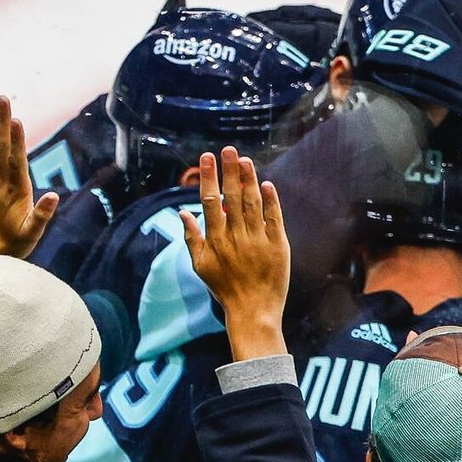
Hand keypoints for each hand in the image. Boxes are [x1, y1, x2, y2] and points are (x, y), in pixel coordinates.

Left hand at [0, 97, 59, 261]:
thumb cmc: (11, 245)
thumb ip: (42, 216)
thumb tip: (54, 196)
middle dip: (2, 122)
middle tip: (3, 98)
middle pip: (0, 147)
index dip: (16, 140)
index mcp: (15, 192)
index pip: (15, 161)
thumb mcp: (31, 236)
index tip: (16, 120)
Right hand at [179, 147, 288, 361]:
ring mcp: (258, 240)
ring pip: (253, 204)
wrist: (254, 311)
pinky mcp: (277, 246)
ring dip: (249, 180)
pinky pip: (274, 219)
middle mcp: (236, 237)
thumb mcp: (201, 266)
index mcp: (216, 240)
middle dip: (229, 171)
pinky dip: (271, 201)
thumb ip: (192, 239)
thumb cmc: (225, 289)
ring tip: (245, 160)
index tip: (207, 157)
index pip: (210, 201)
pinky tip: (267, 184)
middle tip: (228, 149)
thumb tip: (183, 213)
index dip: (209, 177)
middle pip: (232, 197)